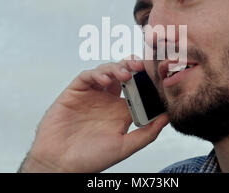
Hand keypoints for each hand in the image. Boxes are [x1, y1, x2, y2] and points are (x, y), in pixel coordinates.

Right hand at [19, 56, 168, 172]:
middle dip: (132, 66)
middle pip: (122, 75)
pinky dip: (97, 74)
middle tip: (141, 66)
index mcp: (120, 112)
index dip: (145, 80)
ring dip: (116, 68)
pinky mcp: (74, 92)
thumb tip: (167, 118)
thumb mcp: (124, 147)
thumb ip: (147, 133)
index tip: (155, 76)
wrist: (60, 163)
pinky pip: (87, 76)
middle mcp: (106, 100)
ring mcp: (91, 95)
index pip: (137, 88)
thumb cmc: (90, 159)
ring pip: (106, 71)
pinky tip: (105, 80)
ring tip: (125, 74)